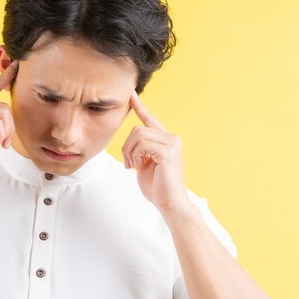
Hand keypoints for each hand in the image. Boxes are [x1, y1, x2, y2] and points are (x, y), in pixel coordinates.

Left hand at [121, 91, 191, 214]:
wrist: (170, 204)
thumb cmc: (158, 187)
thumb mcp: (145, 164)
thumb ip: (140, 150)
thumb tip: (131, 143)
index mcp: (166, 140)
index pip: (150, 119)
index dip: (139, 106)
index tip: (131, 93)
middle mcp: (171, 138)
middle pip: (137, 129)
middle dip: (126, 147)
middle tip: (128, 165)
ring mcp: (172, 144)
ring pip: (138, 135)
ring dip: (129, 152)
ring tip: (133, 167)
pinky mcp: (168, 152)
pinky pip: (142, 145)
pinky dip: (135, 157)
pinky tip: (139, 168)